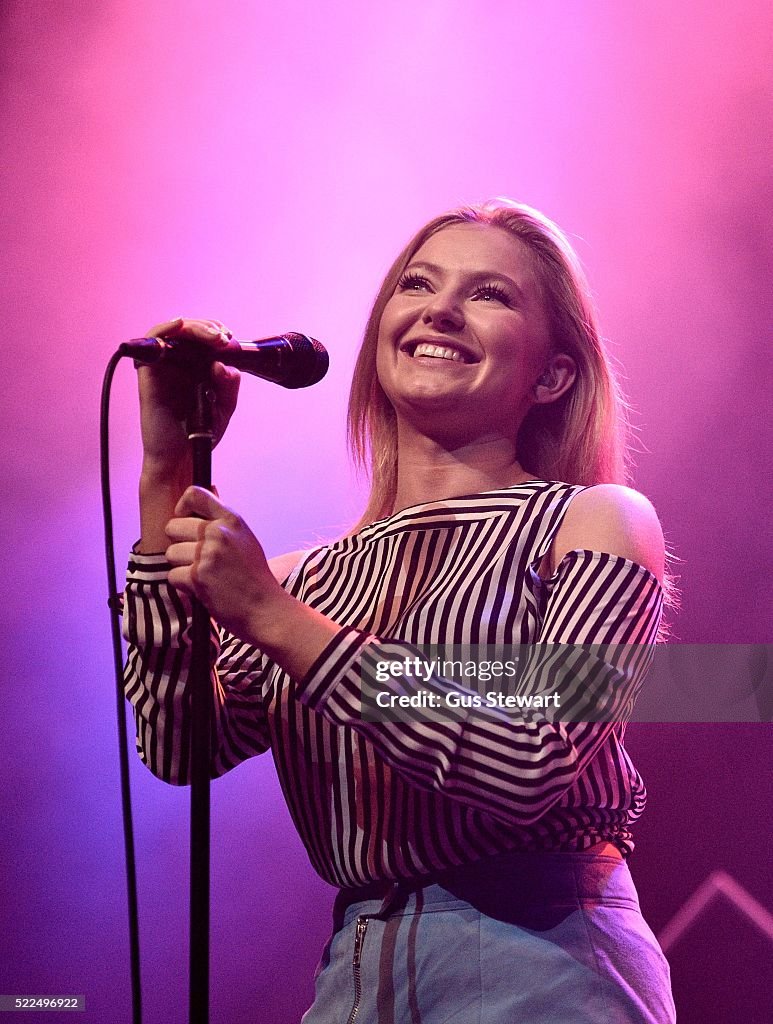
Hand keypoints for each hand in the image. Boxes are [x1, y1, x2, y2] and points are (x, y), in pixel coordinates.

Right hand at [139, 317, 240, 480]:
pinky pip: (151, 343)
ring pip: (173, 332)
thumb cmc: (200, 434)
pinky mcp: (149, 374)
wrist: (181, 458)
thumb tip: (222, 364)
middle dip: (208, 328)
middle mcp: (179, 364)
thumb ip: (229, 384)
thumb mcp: (224, 406)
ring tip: (212, 336)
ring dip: (193, 328)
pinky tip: (180, 326)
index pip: (204, 338)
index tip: (230, 338)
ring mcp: (163, 367)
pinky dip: (164, 330)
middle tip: (222, 338)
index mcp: (197, 368)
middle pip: (189, 332)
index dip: (215, 331)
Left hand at [165, 486, 283, 641]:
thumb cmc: (254, 576)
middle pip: (173, 526)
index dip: (182, 506)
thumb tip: (210, 489)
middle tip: (197, 559)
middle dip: (179, 544)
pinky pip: (173, 575)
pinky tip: (203, 589)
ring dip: (181, 567)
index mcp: (232, 520)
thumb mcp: (244, 539)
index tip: (183, 519)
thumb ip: (223, 519)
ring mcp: (208, 554)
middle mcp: (219, 533)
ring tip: (204, 576)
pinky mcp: (198, 577)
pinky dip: (184, 585)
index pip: (194, 494)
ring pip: (171, 553)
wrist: (265, 609)